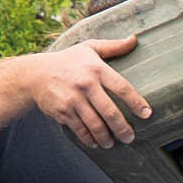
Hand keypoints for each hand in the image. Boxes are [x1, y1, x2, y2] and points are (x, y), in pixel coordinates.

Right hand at [27, 38, 151, 147]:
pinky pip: (81, 130)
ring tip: (112, 142)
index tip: (147, 114)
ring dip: (107, 138)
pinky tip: (96, 142)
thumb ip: (113, 47)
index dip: (136, 102)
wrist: (35, 74)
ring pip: (96, 125)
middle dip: (123, 129)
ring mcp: (73, 100)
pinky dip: (90, 140)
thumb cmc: (68, 61)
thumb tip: (134, 39)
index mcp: (96, 68)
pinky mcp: (63, 112)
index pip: (122, 88)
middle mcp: (85, 84)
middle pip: (110, 112)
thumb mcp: (89, 48)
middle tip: (129, 138)